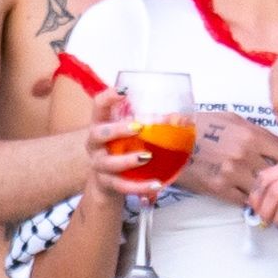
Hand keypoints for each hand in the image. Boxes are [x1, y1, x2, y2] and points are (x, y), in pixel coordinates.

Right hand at [83, 87, 160, 205]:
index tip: (124, 91)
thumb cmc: (121, 150)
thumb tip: (182, 119)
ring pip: (109, 163)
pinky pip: (122, 186)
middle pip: (99, 134)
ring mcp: (98, 165)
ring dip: (128, 159)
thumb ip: (149, 125)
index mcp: (100, 125)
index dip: (108, 97)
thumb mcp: (130, 135)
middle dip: (117, 130)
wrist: (106, 182)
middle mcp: (95, 144)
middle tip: (138, 127)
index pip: (98, 106)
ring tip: (147, 157)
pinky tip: (156, 184)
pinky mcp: (107, 184)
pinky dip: (139, 186)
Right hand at [176, 108, 277, 207]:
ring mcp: (232, 174)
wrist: (170, 140)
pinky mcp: (219, 189)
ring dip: (266, 196)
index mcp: (252, 135)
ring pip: (262, 192)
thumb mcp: (233, 120)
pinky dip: (248, 201)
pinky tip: (249, 198)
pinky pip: (243, 201)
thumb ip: (261, 132)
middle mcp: (245, 155)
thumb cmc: (202, 126)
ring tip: (271, 198)